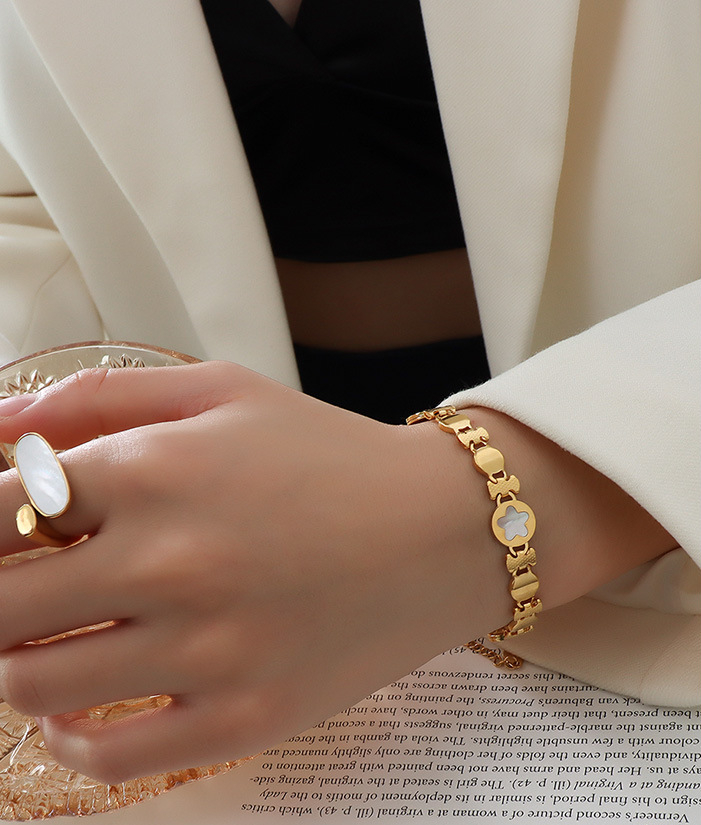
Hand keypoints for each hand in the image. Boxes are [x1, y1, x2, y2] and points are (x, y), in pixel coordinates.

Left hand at [0, 362, 493, 782]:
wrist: (441, 530)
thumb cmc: (331, 455)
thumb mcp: (223, 392)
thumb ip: (101, 397)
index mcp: (159, 471)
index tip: (6, 527)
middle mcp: (173, 563)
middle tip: (25, 581)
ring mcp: (207, 651)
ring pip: (32, 685)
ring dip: (20, 658)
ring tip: (55, 632)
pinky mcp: (242, 717)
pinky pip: (107, 757)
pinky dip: (69, 736)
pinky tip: (86, 700)